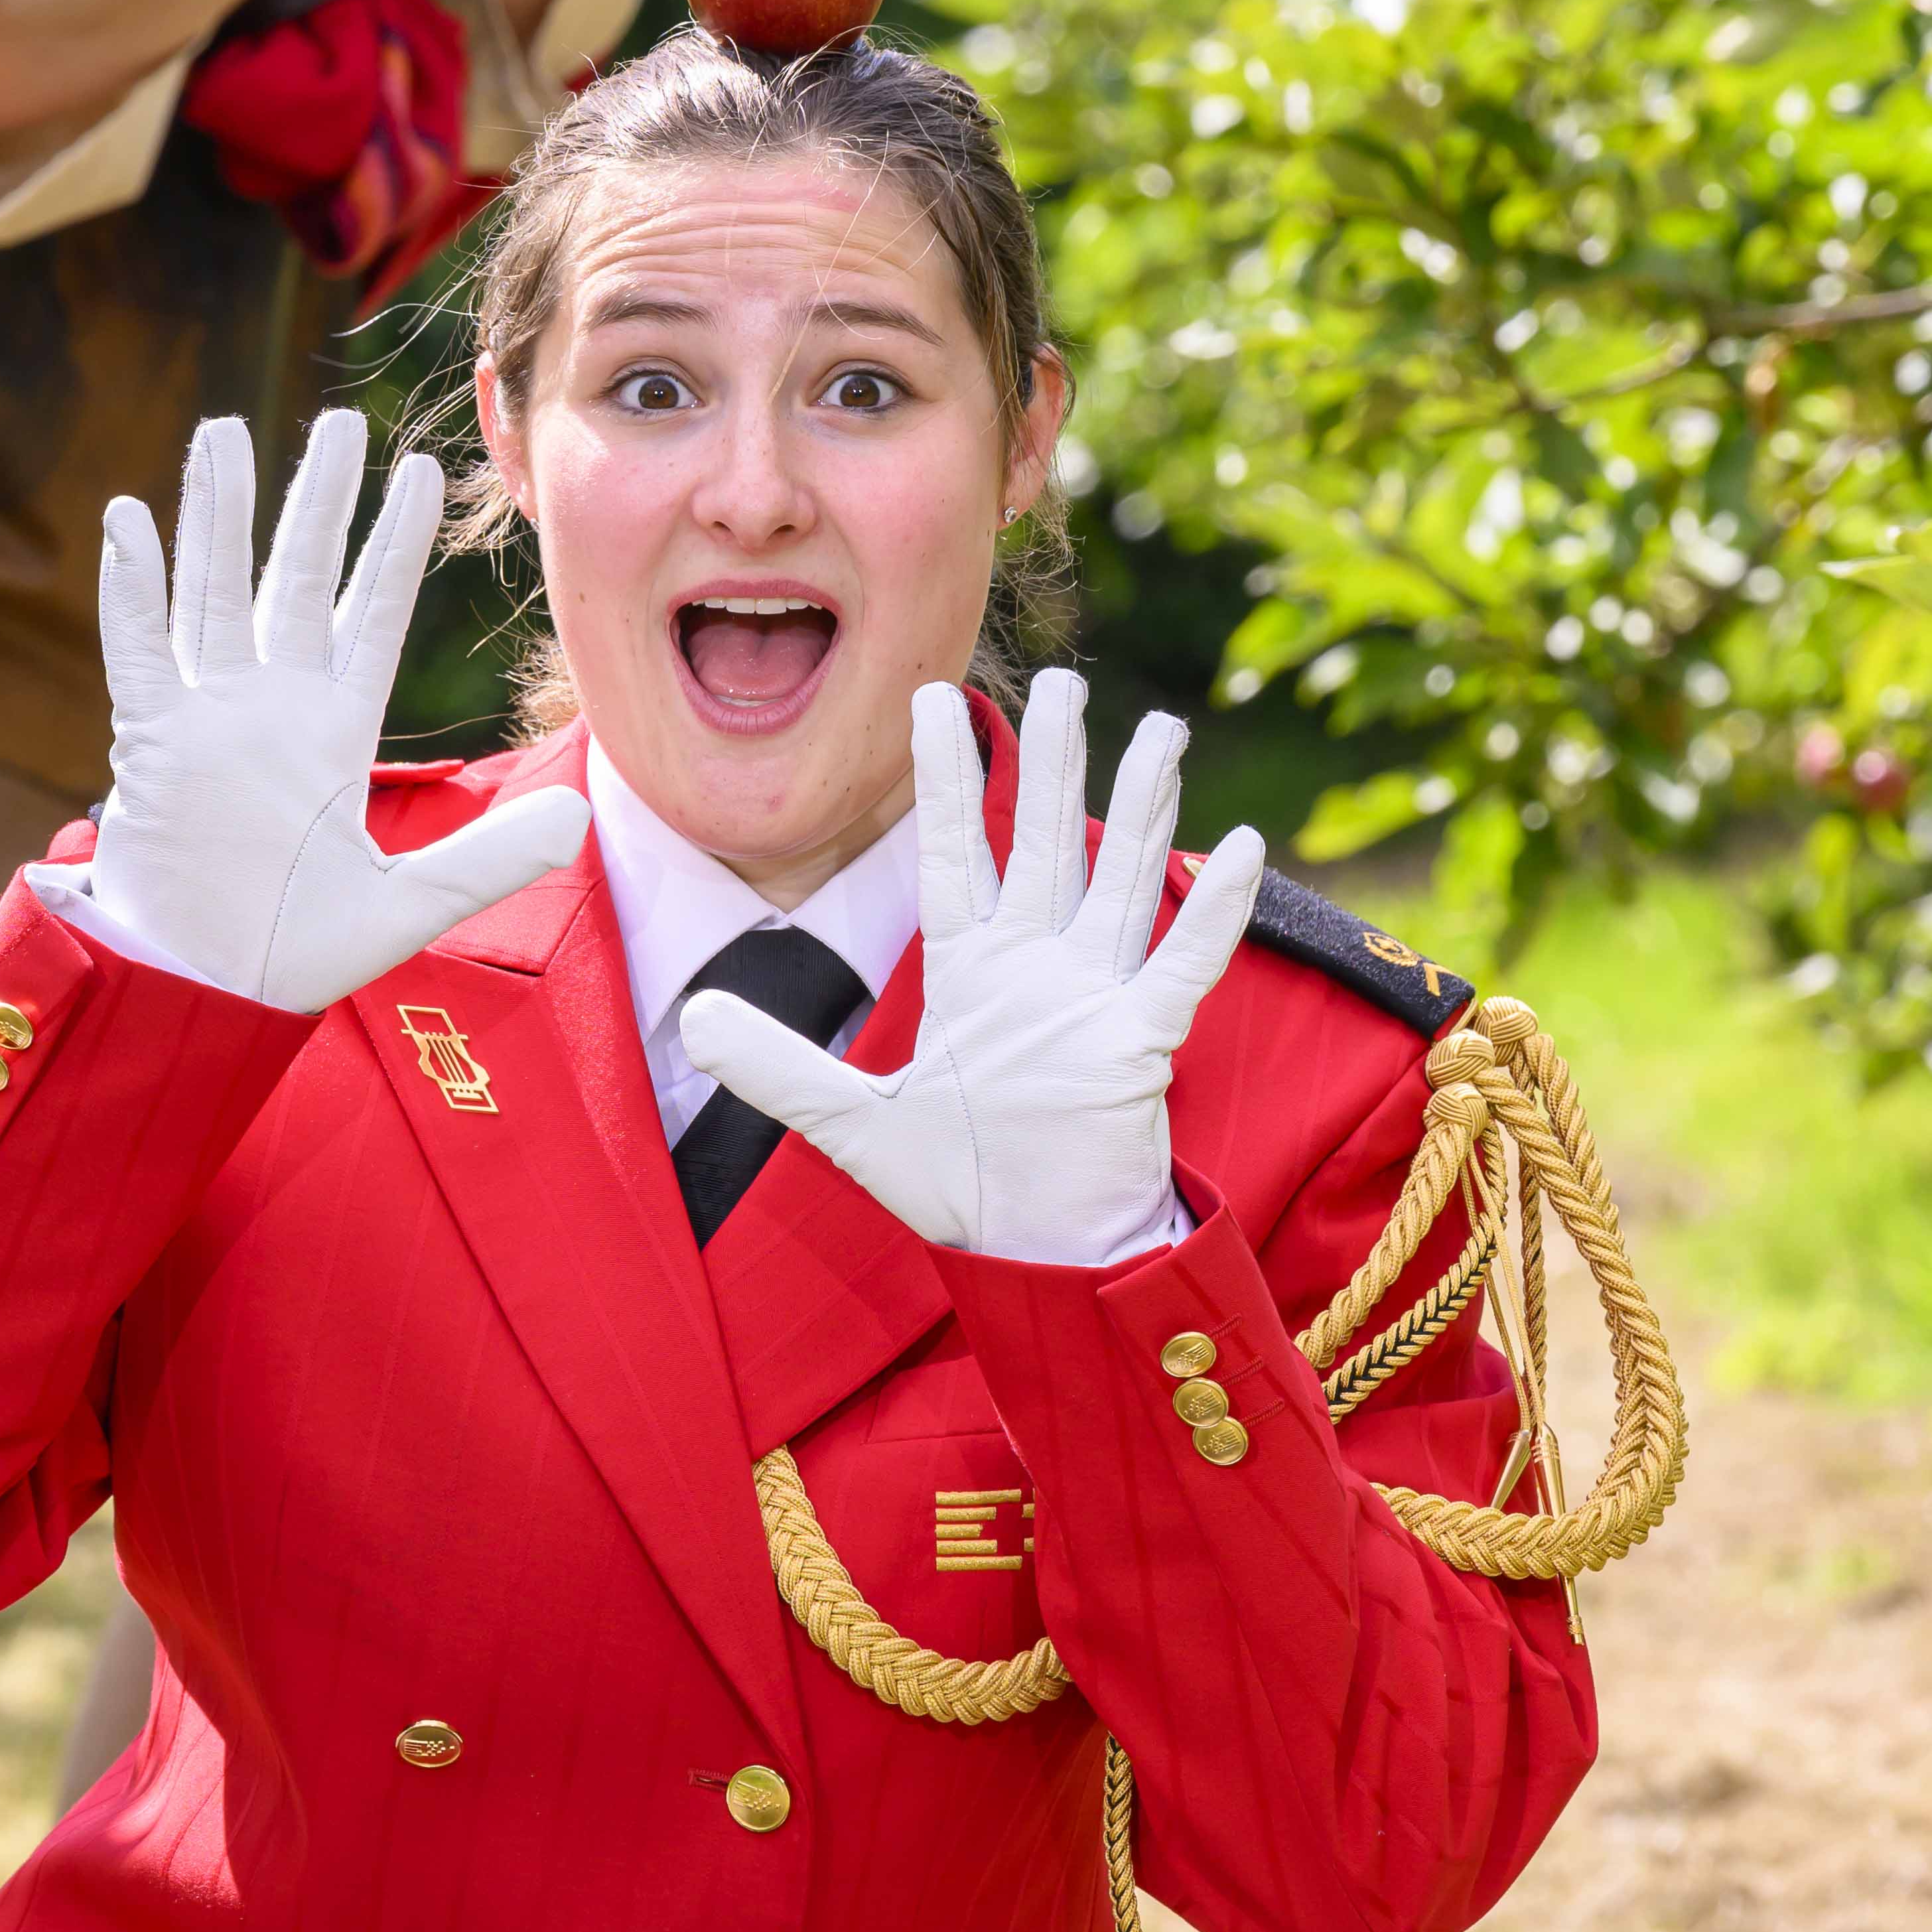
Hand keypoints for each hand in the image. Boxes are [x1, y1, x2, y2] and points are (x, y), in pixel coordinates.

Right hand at [60, 407, 590, 1013]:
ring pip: (213, 589)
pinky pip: (138, 650)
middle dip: (314, 501)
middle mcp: (271, 706)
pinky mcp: (151, 741)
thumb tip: (586, 817)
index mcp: (334, 730)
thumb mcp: (413, 902)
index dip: (393, 543)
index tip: (419, 472)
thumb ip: (492, 854)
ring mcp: (207, 716)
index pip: (370, 611)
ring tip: (224, 430)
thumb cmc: (296, 951)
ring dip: (217, 513)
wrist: (207, 992)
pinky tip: (130, 520)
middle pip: (292, 577)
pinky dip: (132, 589)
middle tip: (339, 421)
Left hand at [678, 677, 1264, 1268]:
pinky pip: (1181, 961)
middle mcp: (1034, 966)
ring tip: (1159, 729)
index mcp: (969, 970)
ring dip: (1142, 808)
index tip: (932, 699)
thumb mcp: (850, 1121)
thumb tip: (692, 1020)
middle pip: (1045, 842)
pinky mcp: (1140, 1039)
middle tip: (1066, 679)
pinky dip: (1211, 909)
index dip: (946, 778)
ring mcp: (1093, 996)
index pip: (954, 852)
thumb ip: (777, 1065)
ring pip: (1119, 879)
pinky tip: (1239, 845)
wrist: (1037, 1251)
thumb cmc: (959, 1183)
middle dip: (1056, 763)